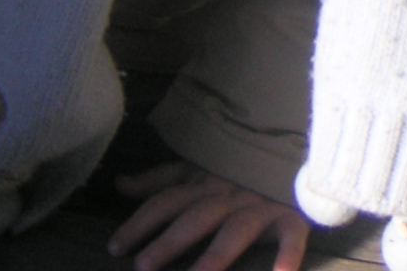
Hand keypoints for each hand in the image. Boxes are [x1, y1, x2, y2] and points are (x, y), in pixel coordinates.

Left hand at [108, 161, 312, 270]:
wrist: (291, 146)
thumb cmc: (237, 166)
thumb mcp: (196, 167)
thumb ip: (160, 179)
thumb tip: (120, 183)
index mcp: (204, 181)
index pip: (167, 201)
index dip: (140, 223)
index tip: (114, 248)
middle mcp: (229, 193)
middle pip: (196, 217)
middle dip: (169, 241)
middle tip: (143, 267)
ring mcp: (260, 205)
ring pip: (235, 230)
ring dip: (216, 255)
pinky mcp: (290, 215)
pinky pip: (290, 236)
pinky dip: (287, 256)